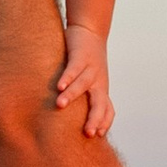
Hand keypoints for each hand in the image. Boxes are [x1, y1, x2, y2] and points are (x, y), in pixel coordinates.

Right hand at [54, 25, 116, 139]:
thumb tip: (70, 118)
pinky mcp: (81, 56)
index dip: (104, 123)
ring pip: (83, 85)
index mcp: (101, 90)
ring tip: (59, 105)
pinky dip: (67, 77)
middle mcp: (98, 82)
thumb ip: (85, 98)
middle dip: (95, 118)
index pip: (108, 110)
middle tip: (87, 133)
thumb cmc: (88, 61)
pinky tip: (59, 85)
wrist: (91, 30)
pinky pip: (74, 68)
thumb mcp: (90, 81)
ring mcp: (91, 68)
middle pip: (100, 103)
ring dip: (72, 95)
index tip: (96, 135)